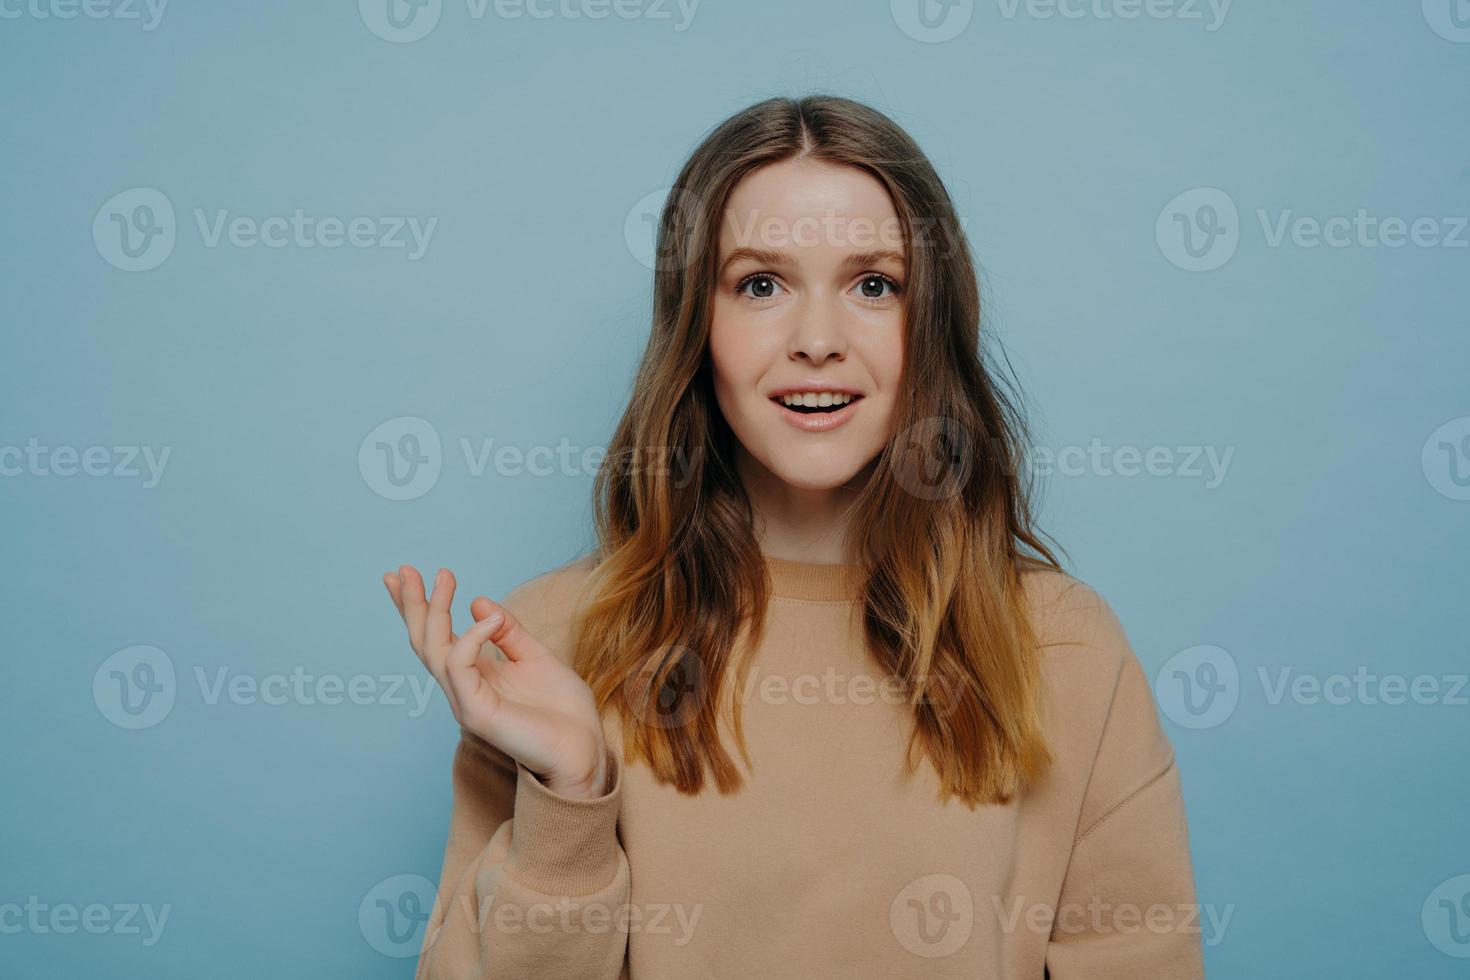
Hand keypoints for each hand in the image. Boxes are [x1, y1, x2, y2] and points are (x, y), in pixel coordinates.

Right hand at [384, 565, 608, 799]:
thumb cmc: (562, 711)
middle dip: (412, 605)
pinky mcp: (477, 713)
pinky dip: (471, 637)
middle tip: (404, 570)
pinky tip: (489, 619)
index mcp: (475, 675)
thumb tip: (479, 601)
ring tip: (444, 576)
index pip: (437, 637)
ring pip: (434, 650)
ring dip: (434, 610)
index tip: (405, 575)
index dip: (419, 607)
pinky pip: (460, 668)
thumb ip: (508, 632)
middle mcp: (464, 687)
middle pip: (424, 642)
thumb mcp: (536, 657)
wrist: (584, 750)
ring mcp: (466, 701)